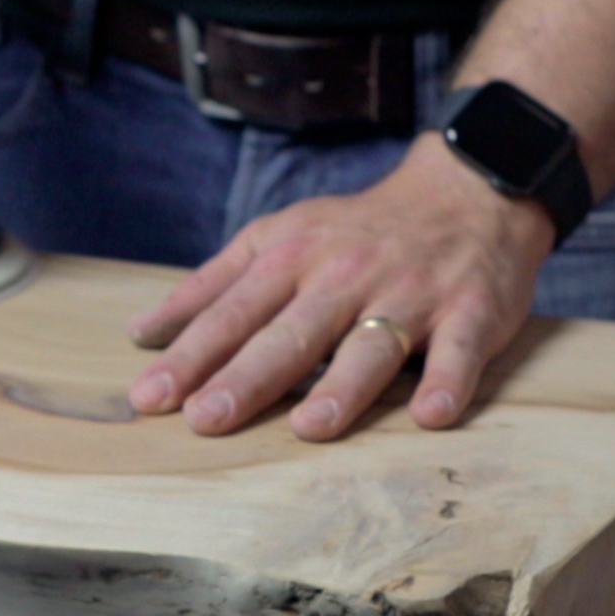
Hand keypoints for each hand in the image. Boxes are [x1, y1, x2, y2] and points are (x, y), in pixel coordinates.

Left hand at [126, 133, 558, 440]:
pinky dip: (448, 380)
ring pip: (371, 346)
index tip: (151, 398)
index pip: (232, 314)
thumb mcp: (276, 237)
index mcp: (293, 257)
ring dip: (341, 386)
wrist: (468, 189)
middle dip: (246, 377)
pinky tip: (430, 414)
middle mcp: (347, 275)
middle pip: (291, 333)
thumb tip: (143, 333)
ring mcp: (411, 293)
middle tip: (205, 419)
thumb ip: (211, 286)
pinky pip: (460, 350)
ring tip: (308, 426)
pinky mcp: (471, 311)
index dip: (190, 356)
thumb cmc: (356, 230)